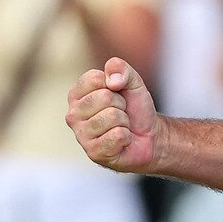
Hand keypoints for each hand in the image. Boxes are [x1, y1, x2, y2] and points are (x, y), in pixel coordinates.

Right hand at [66, 58, 162, 173]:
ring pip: (112, 117)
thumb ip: (121, 69)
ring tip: (122, 126)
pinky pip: (117, 135)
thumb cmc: (135, 108)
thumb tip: (112, 80)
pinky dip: (126, 137)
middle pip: (104, 97)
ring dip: (124, 121)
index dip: (116, 84)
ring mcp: (81, 135)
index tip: (117, 94)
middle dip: (121, 104)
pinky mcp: (93, 152)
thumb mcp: (132, 82)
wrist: (149, 136)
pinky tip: (122, 141)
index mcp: (77, 94)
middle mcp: (73, 114)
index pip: (95, 78)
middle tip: (122, 113)